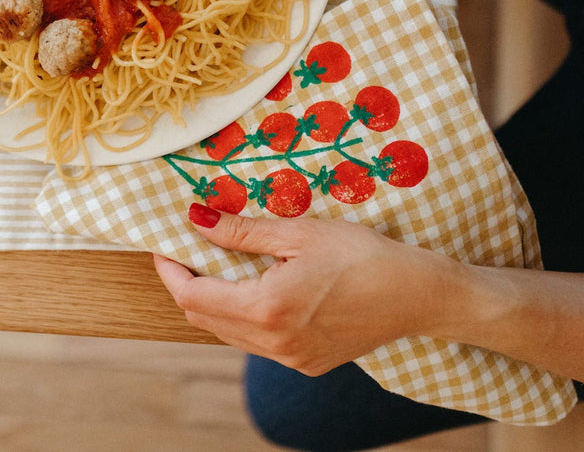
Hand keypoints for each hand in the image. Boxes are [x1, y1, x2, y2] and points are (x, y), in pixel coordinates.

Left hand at [153, 204, 460, 374]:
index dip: (170, 270)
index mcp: (266, 310)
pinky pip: (257, 343)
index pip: (193, 296)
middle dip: (189, 284)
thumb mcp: (300, 232)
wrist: (420, 296)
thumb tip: (197, 219)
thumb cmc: (364, 256)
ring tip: (223, 264)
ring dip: (216, 301)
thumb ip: (242, 231)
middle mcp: (273, 345)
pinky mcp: (307, 364)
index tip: (163, 245)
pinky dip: (245, 316)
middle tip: (190, 248)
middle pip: (204, 319)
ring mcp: (290, 360)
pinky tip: (260, 287)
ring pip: (229, 334)